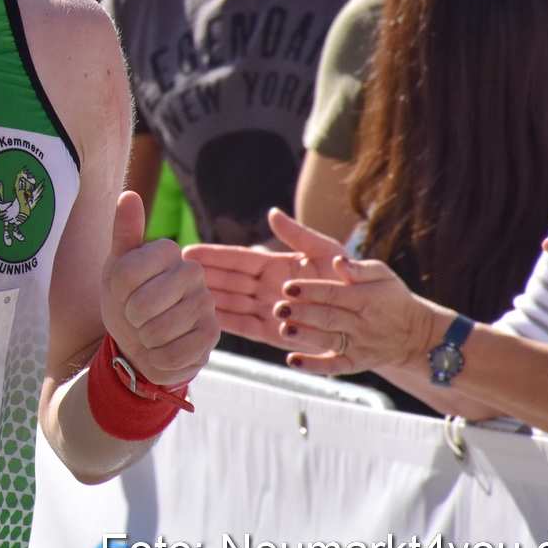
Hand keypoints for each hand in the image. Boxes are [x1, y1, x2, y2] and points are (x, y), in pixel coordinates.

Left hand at [101, 190, 216, 387]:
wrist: (140, 342)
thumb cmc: (127, 300)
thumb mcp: (117, 268)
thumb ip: (124, 233)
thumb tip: (129, 194)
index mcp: (169, 251)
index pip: (127, 273)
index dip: (117, 291)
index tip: (123, 293)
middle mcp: (194, 273)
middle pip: (142, 303)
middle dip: (131, 317)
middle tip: (137, 316)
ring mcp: (207, 304)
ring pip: (157, 331)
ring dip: (145, 339)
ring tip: (150, 332)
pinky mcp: (212, 336)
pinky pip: (172, 354)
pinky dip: (158, 358)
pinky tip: (163, 350)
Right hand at [184, 208, 347, 351]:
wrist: (372, 318)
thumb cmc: (353, 282)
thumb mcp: (328, 252)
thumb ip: (300, 234)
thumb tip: (272, 213)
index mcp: (278, 266)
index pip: (239, 259)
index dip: (215, 255)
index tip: (189, 251)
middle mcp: (269, 288)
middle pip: (230, 280)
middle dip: (204, 276)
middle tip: (176, 272)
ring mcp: (270, 311)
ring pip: (232, 303)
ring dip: (209, 298)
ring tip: (183, 294)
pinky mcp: (274, 334)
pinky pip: (245, 327)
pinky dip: (226, 322)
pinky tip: (205, 317)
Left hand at [272, 253, 450, 376]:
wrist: (416, 335)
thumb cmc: (391, 298)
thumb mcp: (382, 275)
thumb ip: (359, 268)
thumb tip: (338, 261)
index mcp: (366, 299)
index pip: (335, 294)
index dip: (311, 290)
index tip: (288, 287)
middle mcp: (362, 324)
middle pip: (329, 318)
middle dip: (303, 313)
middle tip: (279, 308)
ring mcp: (359, 346)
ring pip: (329, 341)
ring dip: (305, 337)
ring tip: (284, 330)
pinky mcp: (356, 363)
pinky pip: (335, 366)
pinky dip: (314, 365)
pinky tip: (293, 361)